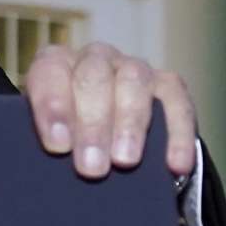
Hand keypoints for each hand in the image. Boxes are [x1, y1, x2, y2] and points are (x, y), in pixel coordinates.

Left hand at [23, 42, 196, 179]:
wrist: (106, 142)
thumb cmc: (68, 136)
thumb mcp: (50, 135)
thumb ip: (48, 139)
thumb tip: (53, 157)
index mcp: (56, 64)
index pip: (49, 71)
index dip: (53, 106)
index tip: (57, 146)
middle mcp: (94, 58)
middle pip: (93, 77)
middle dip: (92, 124)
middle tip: (91, 167)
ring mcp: (132, 68)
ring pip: (134, 81)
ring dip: (129, 124)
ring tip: (124, 162)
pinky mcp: (169, 85)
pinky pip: (177, 103)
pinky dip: (177, 134)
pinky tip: (175, 165)